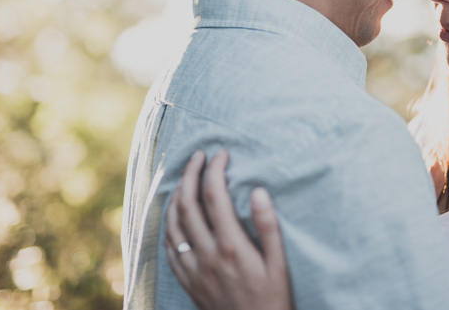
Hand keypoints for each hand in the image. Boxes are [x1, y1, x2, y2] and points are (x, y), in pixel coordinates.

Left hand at [164, 149, 293, 309]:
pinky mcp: (187, 281)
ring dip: (175, 195)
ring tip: (184, 178)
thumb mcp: (280, 265)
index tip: (221, 154)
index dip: (214, 170)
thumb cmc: (274, 300)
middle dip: (190, 174)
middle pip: (188, 204)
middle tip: (198, 156)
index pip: (215, 197)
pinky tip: (174, 214)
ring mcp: (193, 269)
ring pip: (173, 223)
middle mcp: (207, 255)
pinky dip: (168, 224)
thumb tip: (257, 191)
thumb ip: (268, 226)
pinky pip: (169, 247)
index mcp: (231, 246)